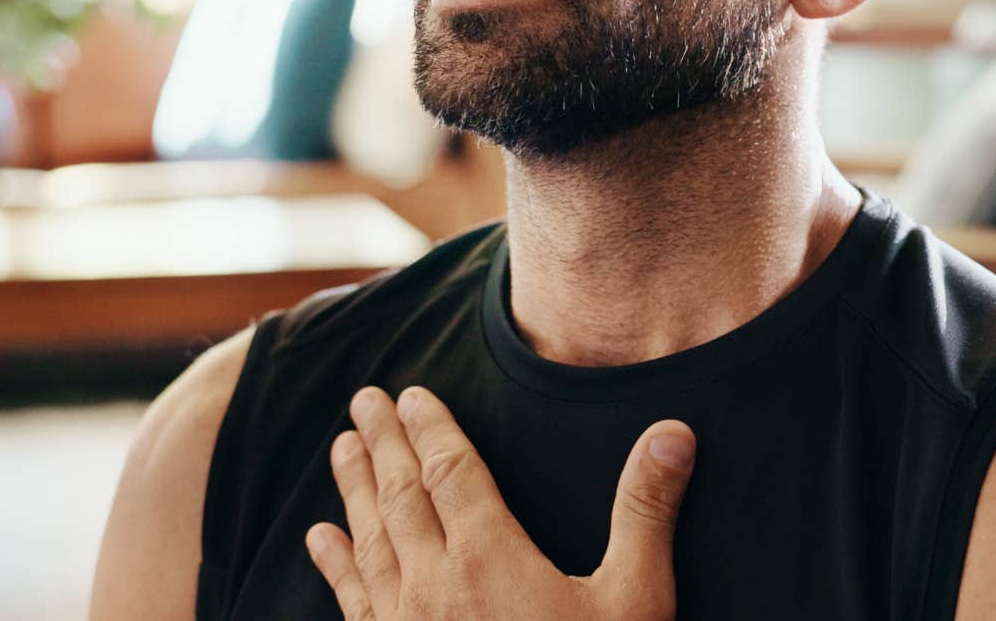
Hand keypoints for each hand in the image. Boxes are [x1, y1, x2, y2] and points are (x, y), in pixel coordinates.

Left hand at [306, 386, 696, 619]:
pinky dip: (335, 564)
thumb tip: (672, 433)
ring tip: (341, 448)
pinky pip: (353, 603)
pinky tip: (322, 539)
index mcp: (489, 557)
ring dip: (353, 489)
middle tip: (364, 400)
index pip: (450, 471)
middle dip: (382, 443)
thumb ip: (645, 512)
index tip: (411, 395)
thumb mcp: (636, 599)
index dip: (430, 428)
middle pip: (398, 495)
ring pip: (369, 541)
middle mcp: (434, 586)